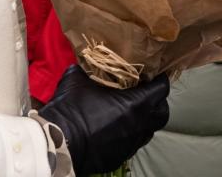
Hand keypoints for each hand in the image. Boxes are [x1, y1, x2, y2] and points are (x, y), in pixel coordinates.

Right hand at [37, 66, 169, 174]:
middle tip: (147, 94)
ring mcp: (131, 143)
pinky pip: (133, 143)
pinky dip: (131, 134)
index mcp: (136, 104)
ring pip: (149, 130)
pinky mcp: (121, 156)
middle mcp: (139, 125)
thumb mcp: (77, 80)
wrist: (59, 144)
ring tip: (133, 112)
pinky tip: (118, 128)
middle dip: (158, 102)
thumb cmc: (72, 109)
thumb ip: (85, 70)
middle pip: (162, 113)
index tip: (154, 76)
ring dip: (145, 120)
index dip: (160, 81)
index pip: (162, 90)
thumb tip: (82, 65)